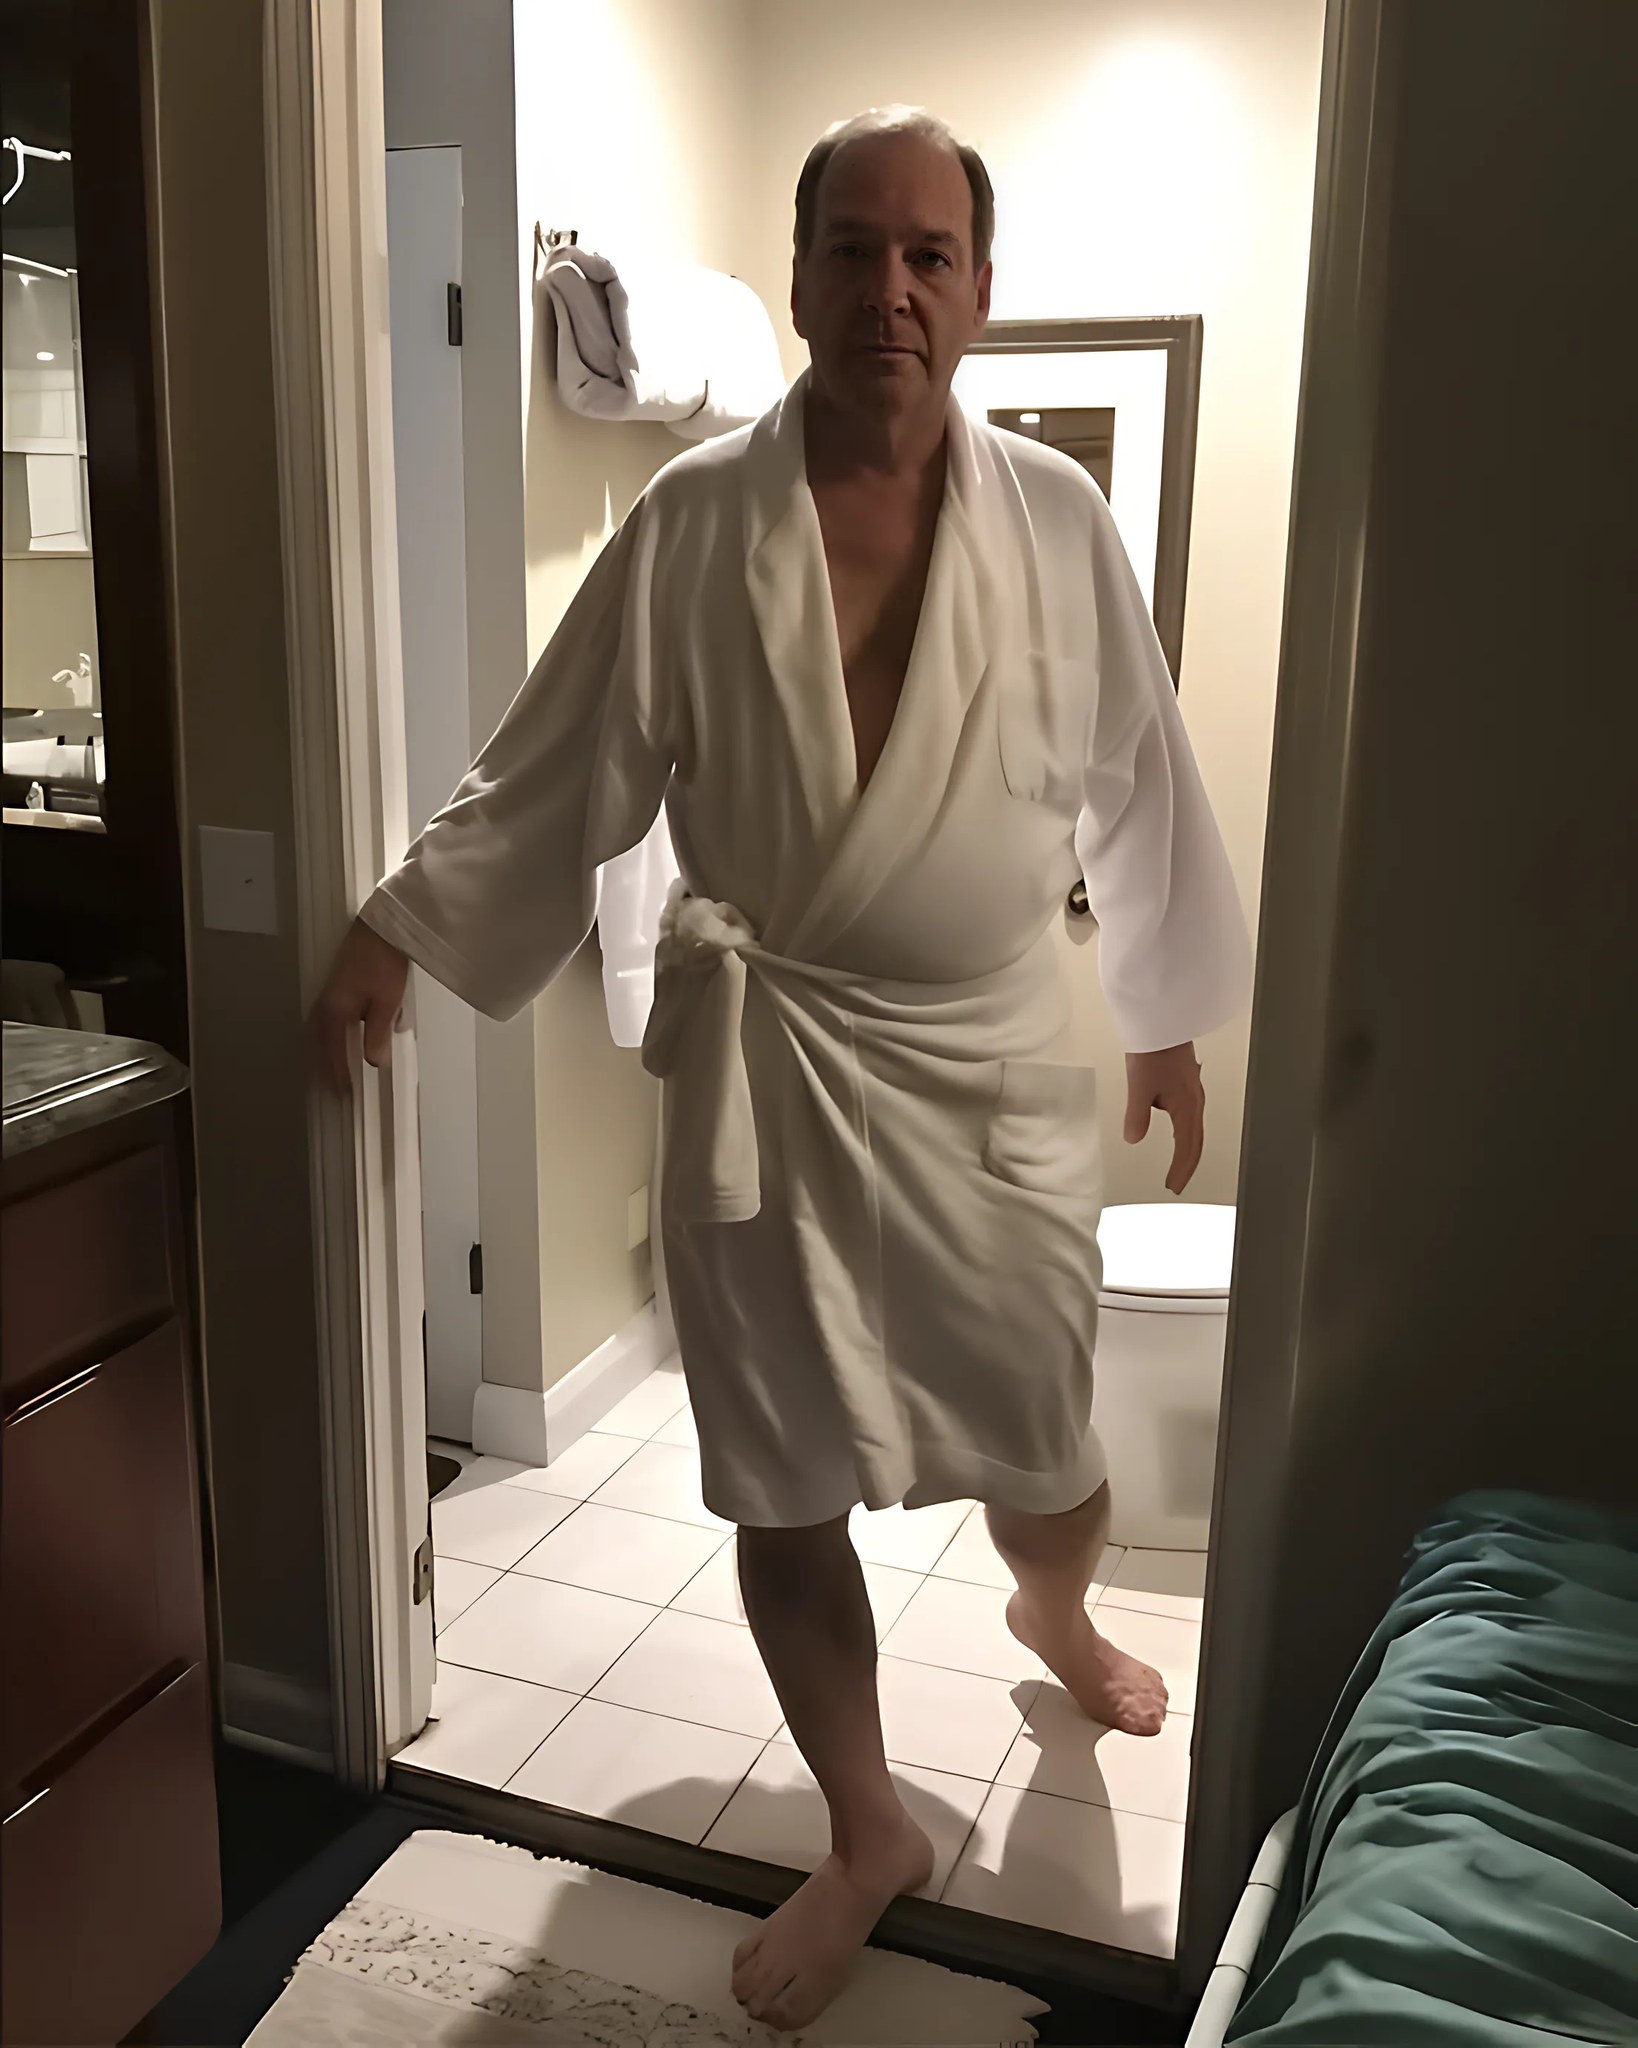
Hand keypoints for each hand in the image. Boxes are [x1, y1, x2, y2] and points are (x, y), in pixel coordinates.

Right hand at [310, 918, 408, 1095]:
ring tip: (328, 1072)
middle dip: (323, 1068)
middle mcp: (325, 1004)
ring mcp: (327, 995)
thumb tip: (372, 1060)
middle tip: (330, 1089)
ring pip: (318, 1033)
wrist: (381, 927)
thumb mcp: (387, 1000)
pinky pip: (323, 1021)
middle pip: (318, 1045)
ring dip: (321, 1054)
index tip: (342, 1093)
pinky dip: (324, 1038)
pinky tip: (332, 1041)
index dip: (337, 1074)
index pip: (332, 1052)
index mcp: (335, 1010)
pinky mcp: (335, 987)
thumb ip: (377, 1032)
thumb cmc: (384, 959)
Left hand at [1123, 1042, 1204, 1194]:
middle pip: (1195, 1141)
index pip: (1187, 1148)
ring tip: (1178, 1164)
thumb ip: (1137, 1116)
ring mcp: (1193, 1091)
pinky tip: (1177, 1131)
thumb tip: (1134, 1138)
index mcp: (1187, 1107)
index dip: (1181, 1169)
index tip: (1173, 1186)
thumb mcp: (1139, 1086)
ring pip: (1194, 1129)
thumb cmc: (1154, 1050)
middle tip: (1176, 1183)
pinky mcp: (1188, 1082)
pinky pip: (1191, 1116)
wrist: (1165, 1021)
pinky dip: (1186, 1132)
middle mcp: (1195, 1101)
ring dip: (1187, 1149)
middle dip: (1186, 1164)